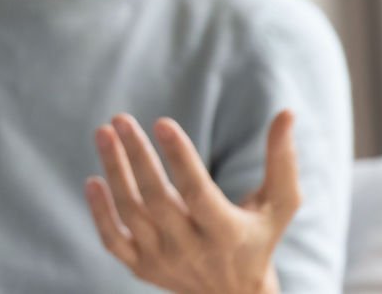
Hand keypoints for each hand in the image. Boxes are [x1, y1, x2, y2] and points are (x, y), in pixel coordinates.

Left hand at [85, 111, 300, 293]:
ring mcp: (163, 261)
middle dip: (137, 156)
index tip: (162, 122)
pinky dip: (100, 213)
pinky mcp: (141, 268)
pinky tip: (93, 180)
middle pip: (157, 199)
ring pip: (131, 213)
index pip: (198, 193)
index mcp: (227, 233)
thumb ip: (282, 162)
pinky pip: (112, 240)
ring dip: (114, 171)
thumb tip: (287, 113)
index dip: (180, 158)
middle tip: (121, 118)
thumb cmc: (259, 237)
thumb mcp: (279, 206)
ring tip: (104, 133)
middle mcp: (192, 251)